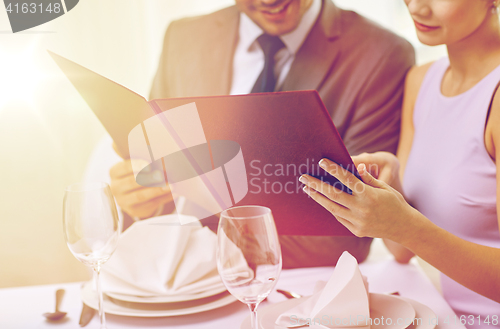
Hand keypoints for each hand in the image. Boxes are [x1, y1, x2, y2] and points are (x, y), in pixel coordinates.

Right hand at [109, 159, 173, 218]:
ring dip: (157, 190)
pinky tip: (172, 192)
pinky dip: (163, 198)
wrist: (133, 195)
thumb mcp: (137, 166)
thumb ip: (146, 163)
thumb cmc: (137, 174)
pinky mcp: (134, 210)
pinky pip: (150, 204)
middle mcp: (116, 187)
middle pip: (132, 182)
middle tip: (161, 175)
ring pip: (140, 195)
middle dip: (148, 178)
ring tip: (170, 185)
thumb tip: (162, 161)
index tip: (149, 165)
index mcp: (115, 172)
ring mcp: (123, 201)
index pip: (124, 167)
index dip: (137, 165)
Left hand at [300, 158, 419, 241]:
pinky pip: (339, 217)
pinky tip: (322, 200)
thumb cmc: (395, 203)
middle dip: (316, 184)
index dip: (333, 169)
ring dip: (318, 197)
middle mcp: (361, 208)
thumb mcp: (385, 188)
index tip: (321, 162)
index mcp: (369, 195)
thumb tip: (356, 167)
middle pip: (333, 194)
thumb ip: (368, 179)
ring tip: (307, 188)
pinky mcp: (356, 230)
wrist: (404, 227)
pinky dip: (330, 207)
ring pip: (332, 207)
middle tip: (303, 177)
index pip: (347, 179)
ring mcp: (357, 221)